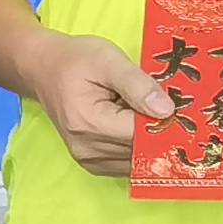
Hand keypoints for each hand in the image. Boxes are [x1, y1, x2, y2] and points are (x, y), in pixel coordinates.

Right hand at [23, 31, 174, 176]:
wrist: (43, 69)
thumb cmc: (74, 60)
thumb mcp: (108, 60)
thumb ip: (138, 85)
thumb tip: (167, 110)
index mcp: (90, 123)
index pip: (141, 134)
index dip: (165, 121)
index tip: (179, 104)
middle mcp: (88, 150)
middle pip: (141, 150)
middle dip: (159, 130)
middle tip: (168, 105)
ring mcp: (90, 161)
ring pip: (138, 159)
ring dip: (149, 139)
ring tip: (146, 111)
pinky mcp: (94, 164)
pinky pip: (128, 162)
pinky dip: (138, 146)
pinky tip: (135, 123)